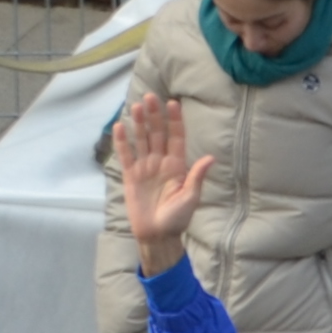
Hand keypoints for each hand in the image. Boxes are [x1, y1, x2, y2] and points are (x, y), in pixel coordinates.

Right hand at [112, 93, 210, 259]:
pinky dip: (122, 142)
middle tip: (150, 97)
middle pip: (157, 134)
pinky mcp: (131, 176)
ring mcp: (145, 168)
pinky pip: (126, 155)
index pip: (176, 137)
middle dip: (154, 115)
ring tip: (136, 106)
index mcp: (177, 166)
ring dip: (139, 123)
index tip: (173, 103)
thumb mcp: (190, 198)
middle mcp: (161, 162)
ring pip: (141, 140)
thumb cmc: (177, 218)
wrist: (157, 235)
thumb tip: (210, 157)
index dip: (175, 120)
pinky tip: (120, 127)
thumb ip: (196, 176)